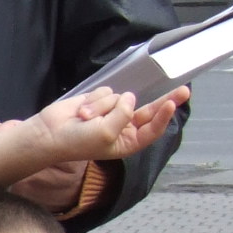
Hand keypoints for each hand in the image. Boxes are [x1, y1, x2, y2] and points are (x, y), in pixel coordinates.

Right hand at [0, 86, 186, 194]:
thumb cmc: (77, 142)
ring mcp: (111, 113)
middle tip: (183, 91)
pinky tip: (81, 112)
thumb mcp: (106, 134)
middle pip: (148, 110)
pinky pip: (105, 92)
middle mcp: (123, 127)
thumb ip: (123, 114)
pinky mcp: (98, 101)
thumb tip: (128, 96)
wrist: (49, 134)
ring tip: (85, 119)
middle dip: (163, 100)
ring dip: (102, 106)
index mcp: (128, 142)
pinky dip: (93, 100)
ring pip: (119, 98)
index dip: (162, 115)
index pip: (151, 128)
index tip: (172, 102)